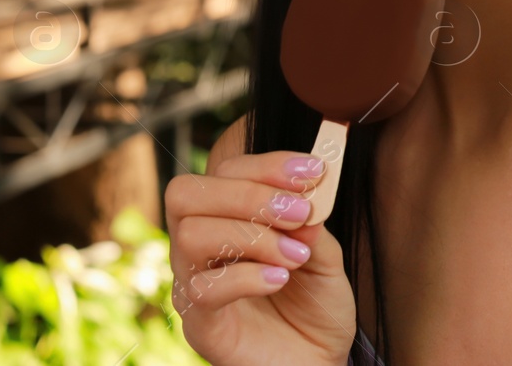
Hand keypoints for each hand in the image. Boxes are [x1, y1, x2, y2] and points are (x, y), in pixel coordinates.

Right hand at [165, 151, 356, 365]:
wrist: (317, 362)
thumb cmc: (315, 306)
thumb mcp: (325, 255)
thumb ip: (312, 224)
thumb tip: (307, 195)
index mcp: (225, 219)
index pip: (225, 172)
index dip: (267, 164)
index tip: (313, 171)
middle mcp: (199, 248)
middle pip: (187, 194)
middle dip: (249, 194)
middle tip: (299, 213)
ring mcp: (193, 285)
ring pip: (191, 236)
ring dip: (252, 236)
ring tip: (295, 255)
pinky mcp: (200, 325)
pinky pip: (203, 289)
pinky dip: (248, 276)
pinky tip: (281, 280)